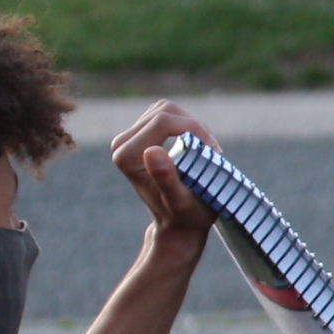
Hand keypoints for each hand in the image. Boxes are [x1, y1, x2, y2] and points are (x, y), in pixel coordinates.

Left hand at [109, 100, 217, 263]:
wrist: (177, 224)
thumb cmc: (184, 215)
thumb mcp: (180, 200)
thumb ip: (165, 177)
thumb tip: (151, 151)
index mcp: (127, 157)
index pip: (163, 121)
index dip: (193, 129)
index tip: (212, 150)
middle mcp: (120, 145)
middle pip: (164, 111)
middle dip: (194, 127)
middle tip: (211, 152)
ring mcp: (128, 138)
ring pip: (166, 109)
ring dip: (191, 125)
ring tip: (204, 150)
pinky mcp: (138, 134)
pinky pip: (165, 113)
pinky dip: (185, 125)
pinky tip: (193, 146)